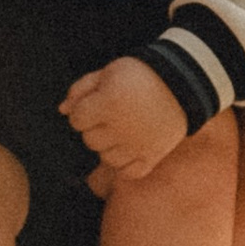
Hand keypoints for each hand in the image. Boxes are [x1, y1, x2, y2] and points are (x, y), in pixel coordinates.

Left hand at [61, 55, 188, 188]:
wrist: (182, 83)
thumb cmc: (140, 75)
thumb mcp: (109, 72)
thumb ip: (81, 89)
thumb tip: (62, 109)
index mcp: (109, 103)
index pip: (76, 119)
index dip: (82, 111)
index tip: (95, 104)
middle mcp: (121, 127)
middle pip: (90, 140)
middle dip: (96, 128)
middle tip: (112, 115)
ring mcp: (137, 145)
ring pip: (106, 158)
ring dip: (110, 146)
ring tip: (123, 130)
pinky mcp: (153, 156)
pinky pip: (128, 172)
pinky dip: (126, 164)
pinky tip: (130, 148)